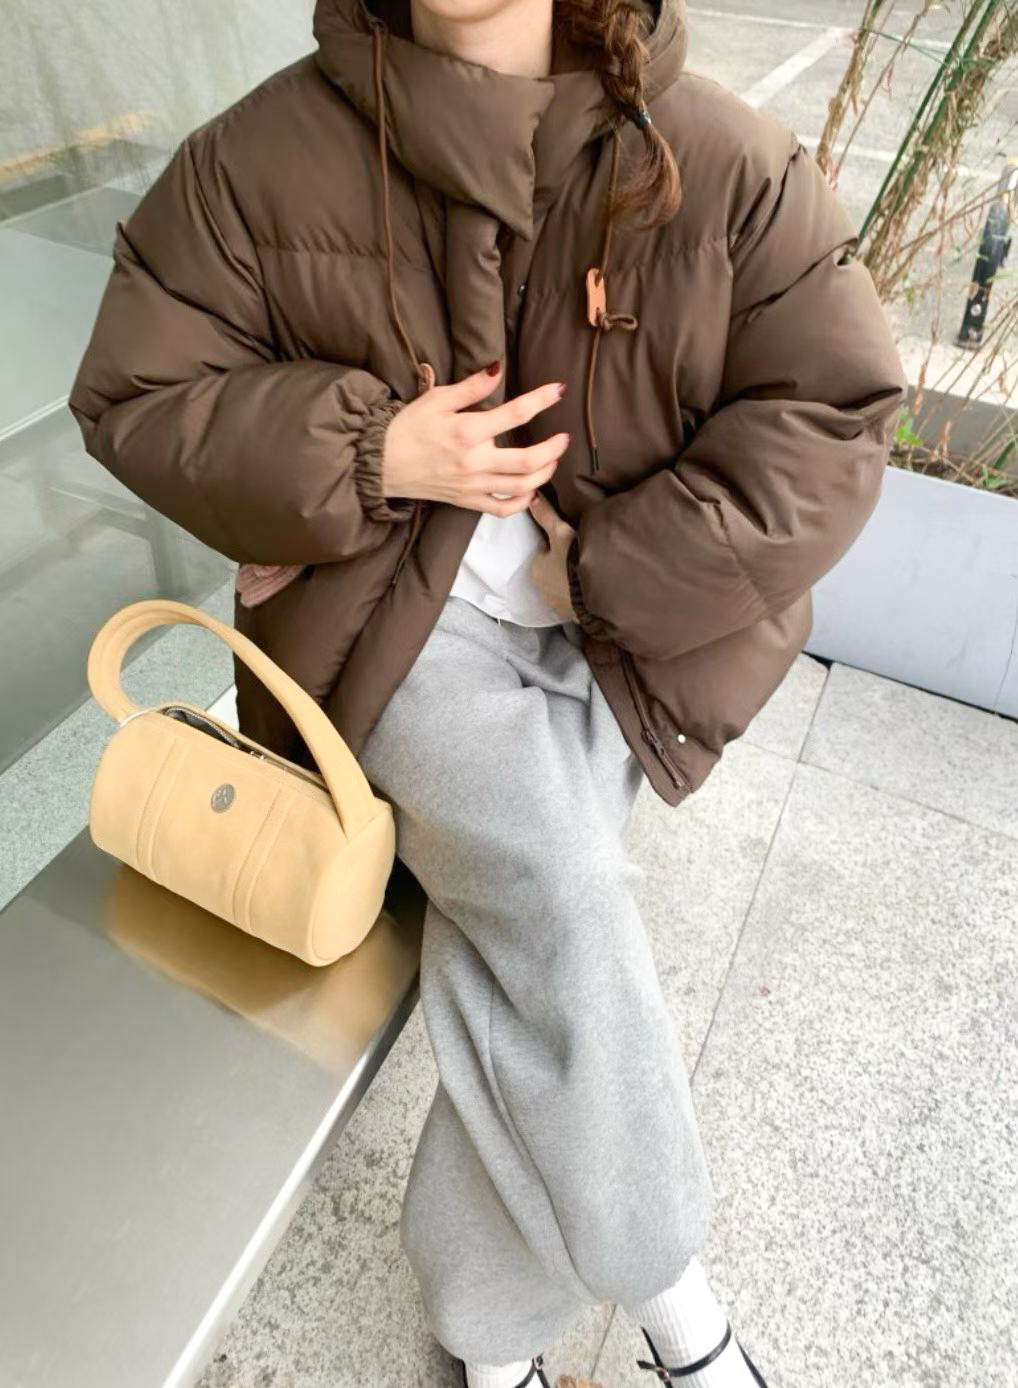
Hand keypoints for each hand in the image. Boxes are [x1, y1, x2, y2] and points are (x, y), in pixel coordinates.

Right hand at [380, 363, 569, 515]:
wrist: (381, 463)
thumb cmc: (408, 428)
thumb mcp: (437, 399)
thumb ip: (471, 387)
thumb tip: (498, 368)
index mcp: (468, 431)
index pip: (515, 413)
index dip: (542, 399)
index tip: (559, 391)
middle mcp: (475, 461)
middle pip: (528, 459)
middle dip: (553, 448)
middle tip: (564, 438)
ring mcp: (473, 485)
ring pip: (522, 486)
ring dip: (544, 473)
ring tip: (552, 461)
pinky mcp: (467, 501)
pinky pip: (503, 509)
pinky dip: (522, 502)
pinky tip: (531, 490)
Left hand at [527, 491, 578, 622]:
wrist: (596, 593)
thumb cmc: (574, 560)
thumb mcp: (560, 533)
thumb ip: (546, 515)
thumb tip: (532, 497)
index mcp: (535, 569)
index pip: (543, 553)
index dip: (558, 546)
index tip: (572, 542)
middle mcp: (541, 589)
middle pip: (552, 570)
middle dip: (563, 564)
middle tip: (582, 554)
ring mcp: (556, 604)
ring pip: (562, 586)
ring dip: (572, 580)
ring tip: (589, 569)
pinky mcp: (570, 615)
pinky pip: (574, 600)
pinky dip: (580, 593)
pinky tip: (591, 586)